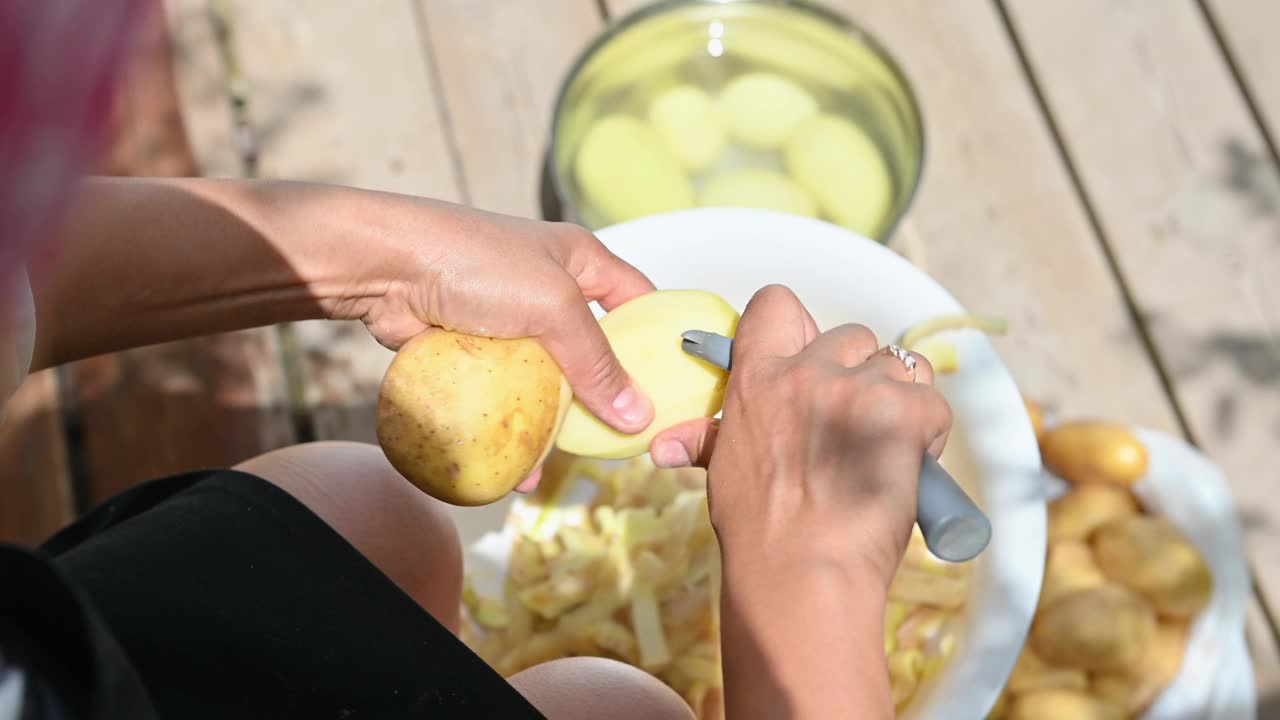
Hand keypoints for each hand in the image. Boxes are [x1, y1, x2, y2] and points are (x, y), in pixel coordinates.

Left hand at [344, 199, 655, 436]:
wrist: (383, 267)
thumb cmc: (476, 265)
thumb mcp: (553, 307)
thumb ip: (596, 362)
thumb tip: (637, 416)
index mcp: (578, 261)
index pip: (636, 298)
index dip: (657, 337)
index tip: (671, 387)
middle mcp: (547, 289)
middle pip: (590, 348)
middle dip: (602, 393)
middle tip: (622, 438)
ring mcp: (507, 321)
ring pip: (545, 378)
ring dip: (554, 420)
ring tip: (568, 460)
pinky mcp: (472, 349)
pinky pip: (502, 394)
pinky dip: (511, 425)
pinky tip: (518, 463)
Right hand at [650, 284, 951, 583]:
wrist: (804, 574)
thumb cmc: (761, 532)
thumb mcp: (725, 471)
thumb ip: (709, 439)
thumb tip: (662, 446)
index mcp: (758, 378)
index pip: (776, 305)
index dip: (800, 326)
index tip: (810, 358)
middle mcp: (807, 371)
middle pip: (853, 336)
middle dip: (861, 373)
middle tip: (855, 425)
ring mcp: (859, 388)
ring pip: (902, 367)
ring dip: (900, 401)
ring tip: (883, 450)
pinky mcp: (906, 412)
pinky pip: (933, 405)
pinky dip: (928, 435)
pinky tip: (908, 468)